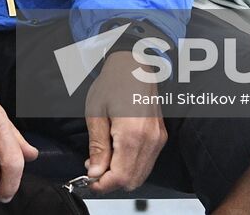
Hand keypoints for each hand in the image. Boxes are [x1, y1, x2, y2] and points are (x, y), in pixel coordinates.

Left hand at [83, 52, 167, 193]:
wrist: (134, 64)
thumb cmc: (113, 82)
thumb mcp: (95, 113)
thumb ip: (97, 147)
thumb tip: (95, 173)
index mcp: (132, 134)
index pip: (120, 177)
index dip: (102, 184)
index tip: (89, 180)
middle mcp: (150, 140)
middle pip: (133, 180)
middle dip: (111, 182)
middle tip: (93, 170)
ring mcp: (158, 139)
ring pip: (141, 174)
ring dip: (121, 175)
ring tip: (102, 160)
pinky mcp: (160, 137)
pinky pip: (147, 163)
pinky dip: (131, 166)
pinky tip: (116, 154)